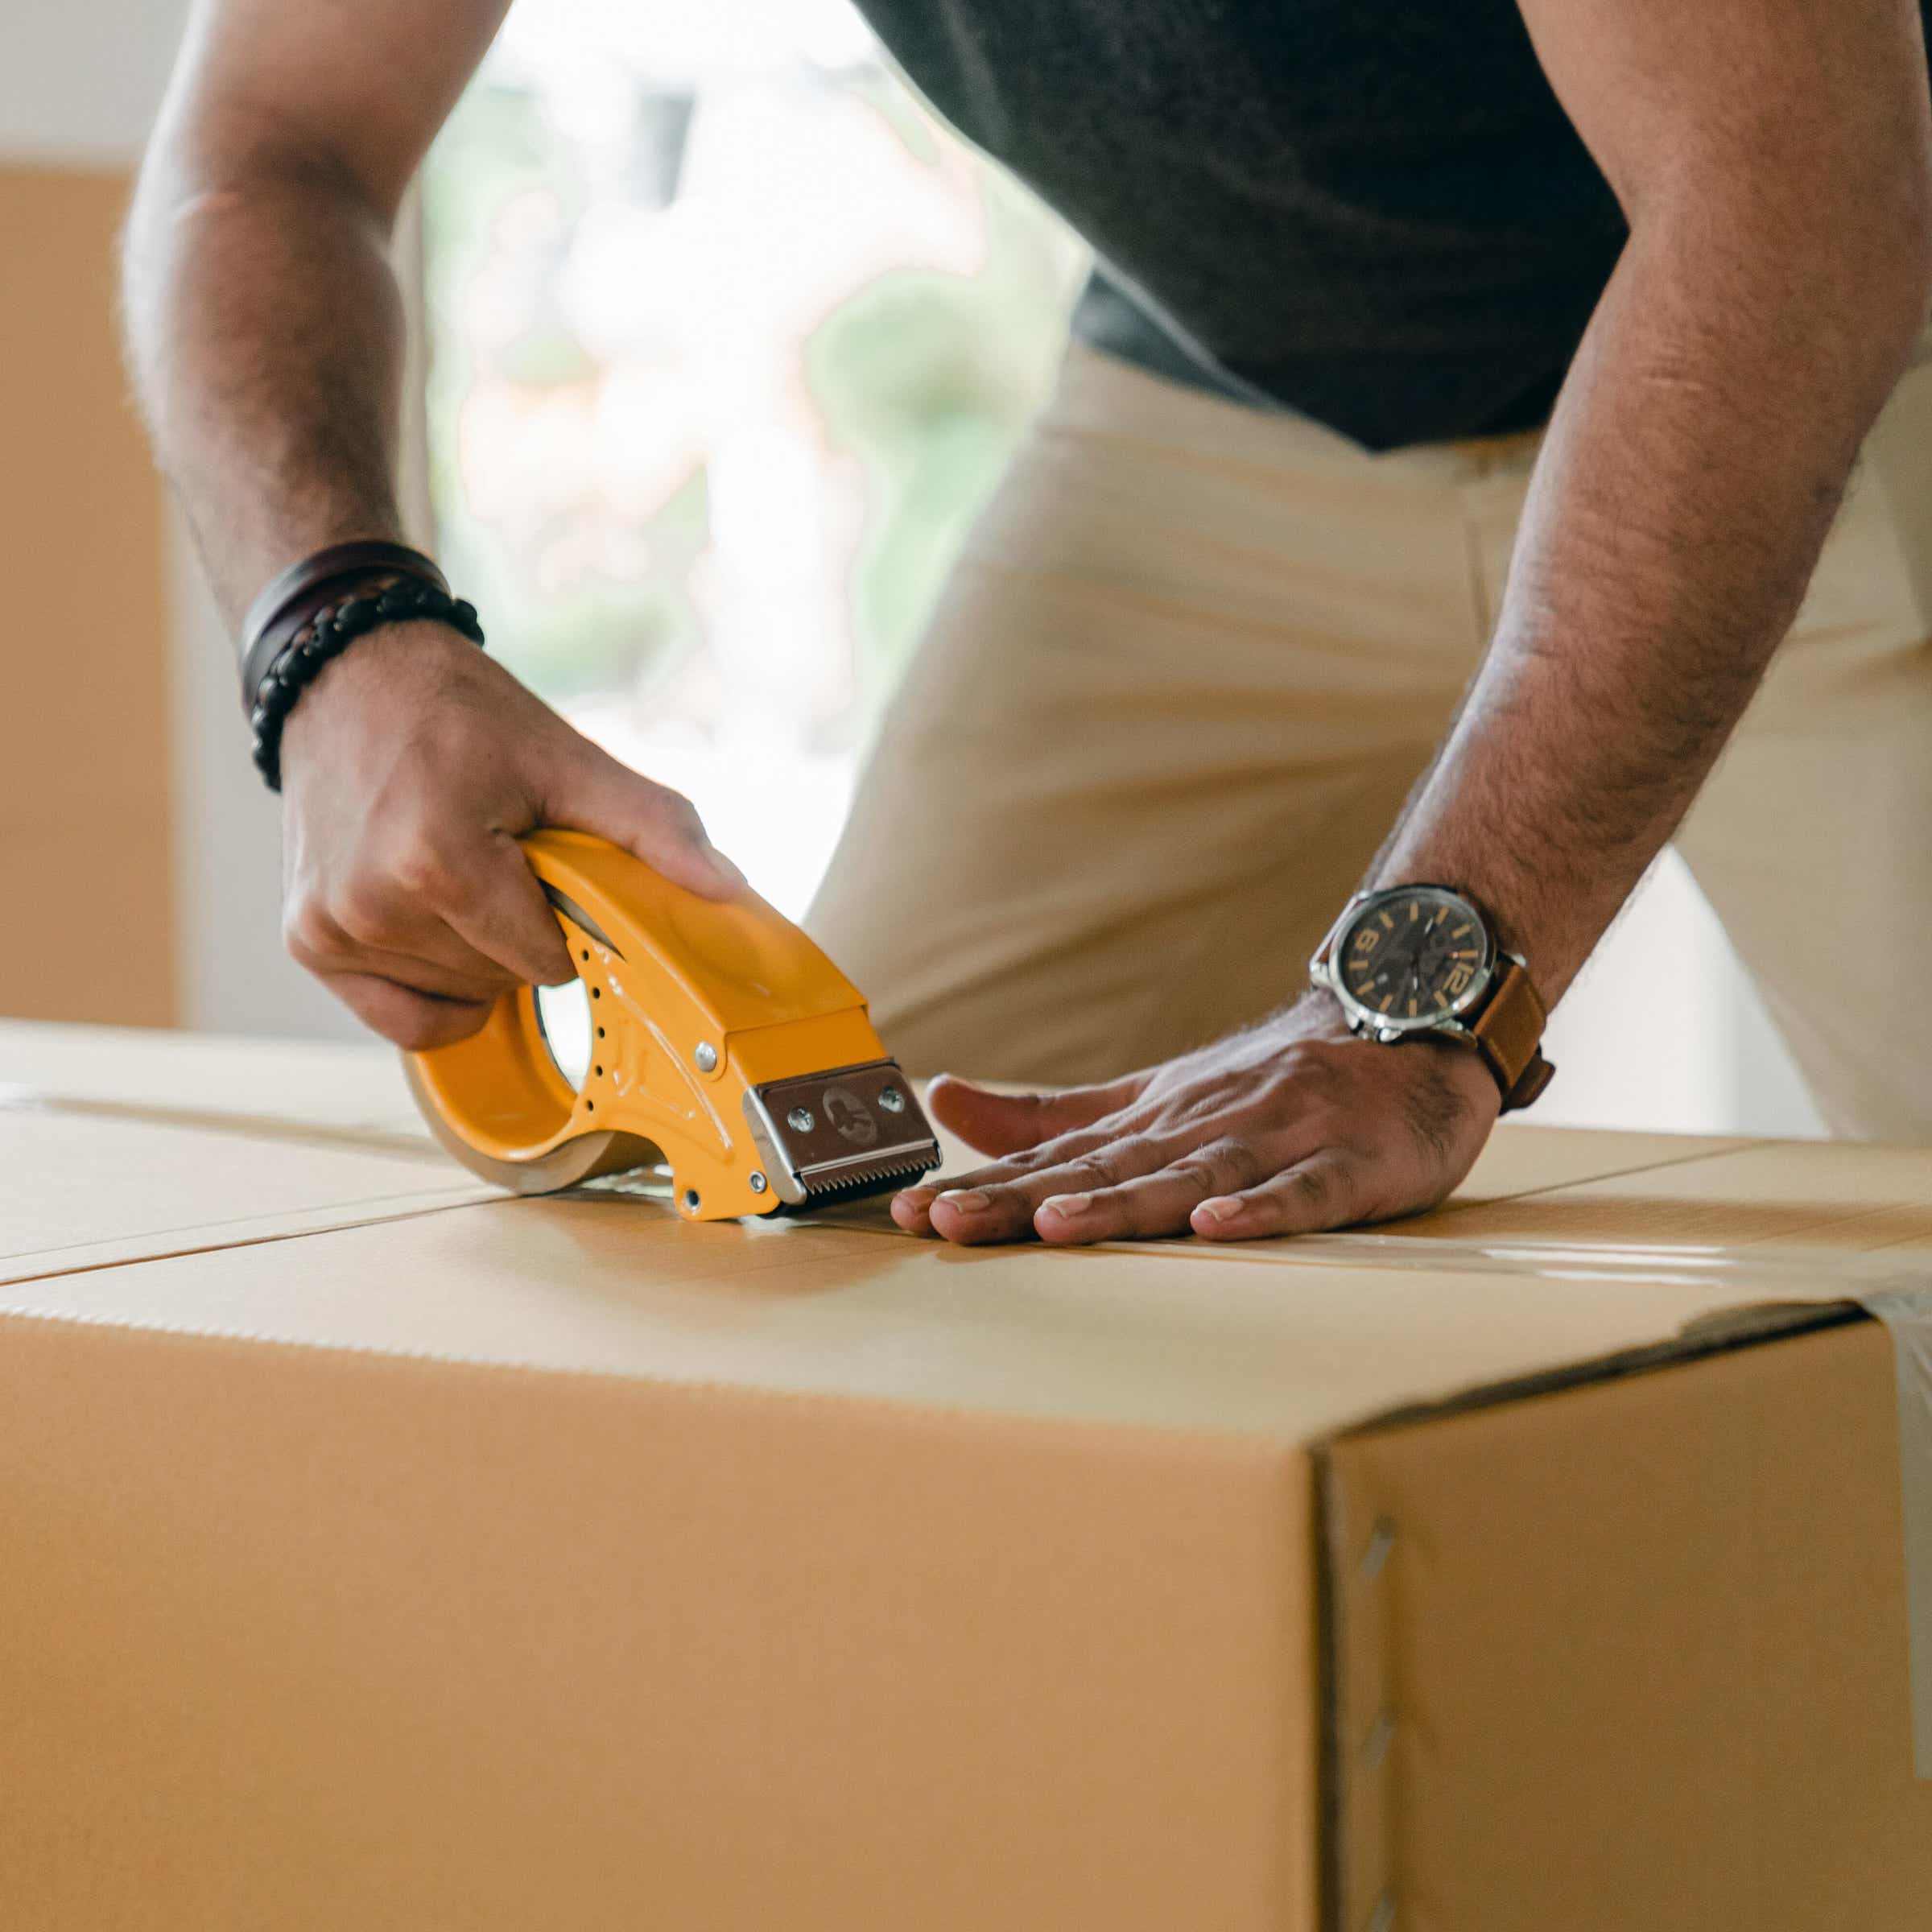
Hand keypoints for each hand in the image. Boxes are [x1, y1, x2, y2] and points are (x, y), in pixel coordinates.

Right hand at [278, 620, 741, 1047]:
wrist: (350, 675)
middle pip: (502, 981)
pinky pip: (400, 1018)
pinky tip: (437, 928)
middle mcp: (371, 903)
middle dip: (522, 933)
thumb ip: (653, 826)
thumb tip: (728, 889)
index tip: (547, 866)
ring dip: (476, 952)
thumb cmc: (460, 715)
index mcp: (435, 860)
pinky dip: (432, 989)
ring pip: (457, 997)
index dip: (566, 920)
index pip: (547, 961)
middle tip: (500, 857)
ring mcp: (330, 927)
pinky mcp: (308, 940)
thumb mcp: (568, 759)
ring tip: (459, 870)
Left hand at [891, 993, 1501, 1244]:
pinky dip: (1260, 1208)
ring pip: (1189, 1174)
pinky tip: (1216, 1224)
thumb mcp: (1151, 1096)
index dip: (983, 1184)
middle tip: (950, 1221)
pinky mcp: (1346, 1165)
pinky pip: (1301, 1192)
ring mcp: (1275, 1141)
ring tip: (1057, 1224)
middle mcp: (1201, 1125)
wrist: (1406, 1034)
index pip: (1055, 1158)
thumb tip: (942, 1097)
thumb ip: (1051, 1114)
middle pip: (1103, 1169)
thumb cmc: (1269, 1084)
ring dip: (1123, 1201)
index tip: (909, 1210)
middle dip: (1023, 1199)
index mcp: (1152, 1118)